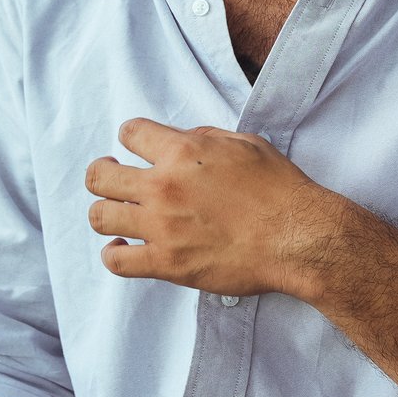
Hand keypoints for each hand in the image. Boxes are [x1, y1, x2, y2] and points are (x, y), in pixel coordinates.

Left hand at [85, 120, 343, 298]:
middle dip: (104, 173)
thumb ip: (205, 138)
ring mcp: (161, 227)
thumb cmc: (279, 190)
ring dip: (105, 213)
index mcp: (182, 152)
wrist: (297, 237)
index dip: (132, 139)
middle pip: (100, 176)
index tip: (139, 150)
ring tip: (118, 214)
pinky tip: (123, 248)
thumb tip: (183, 141)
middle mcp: (163, 187)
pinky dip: (113, 254)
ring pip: (100, 216)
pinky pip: (117, 262)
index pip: (129, 133)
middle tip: (115, 179)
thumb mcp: (246, 144)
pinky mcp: (167, 263)